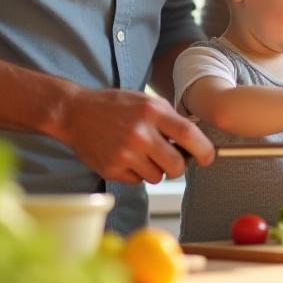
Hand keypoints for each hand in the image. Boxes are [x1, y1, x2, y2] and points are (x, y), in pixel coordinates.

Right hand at [58, 89, 214, 184]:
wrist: (75, 112)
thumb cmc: (114, 106)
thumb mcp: (146, 101)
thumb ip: (169, 119)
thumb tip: (196, 142)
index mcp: (152, 112)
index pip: (189, 135)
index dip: (205, 150)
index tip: (208, 157)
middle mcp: (139, 133)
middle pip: (177, 165)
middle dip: (179, 166)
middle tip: (172, 160)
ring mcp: (124, 153)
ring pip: (158, 177)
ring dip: (155, 170)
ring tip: (142, 154)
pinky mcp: (112, 169)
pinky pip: (138, 182)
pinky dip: (137, 174)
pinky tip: (126, 158)